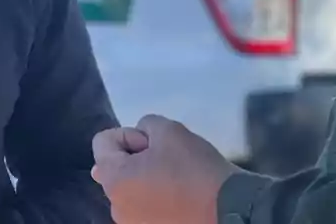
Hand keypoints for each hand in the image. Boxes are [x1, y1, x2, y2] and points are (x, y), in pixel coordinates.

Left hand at [91, 114, 239, 223]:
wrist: (232, 210)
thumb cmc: (195, 169)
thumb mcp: (169, 130)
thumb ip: (145, 125)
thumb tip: (136, 142)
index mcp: (114, 181)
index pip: (103, 142)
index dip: (130, 135)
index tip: (156, 144)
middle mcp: (116, 208)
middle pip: (116, 167)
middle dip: (137, 157)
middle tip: (168, 159)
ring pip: (131, 188)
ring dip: (147, 178)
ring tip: (178, 179)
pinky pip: (144, 208)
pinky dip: (156, 198)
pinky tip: (180, 197)